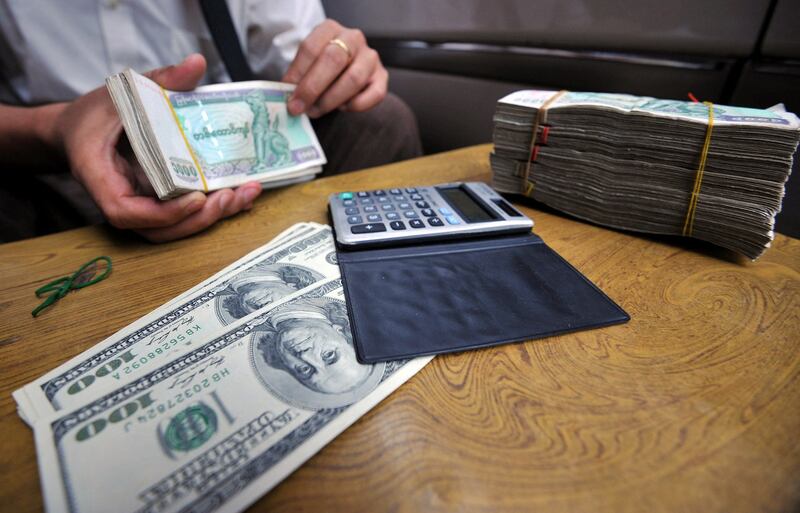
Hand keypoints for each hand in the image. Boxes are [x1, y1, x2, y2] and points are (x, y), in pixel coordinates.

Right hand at [53, 54, 261, 241]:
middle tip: (231, 196)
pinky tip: (240, 198)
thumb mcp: (121, 93)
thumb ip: (160, 80)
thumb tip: (196, 63)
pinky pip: (181, 218)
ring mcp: (139, 206)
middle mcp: (120, 199)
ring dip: (211, 219)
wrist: (80, 131)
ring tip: (242, 196)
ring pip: (173, 229)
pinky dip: (211, 212)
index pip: (125, 212)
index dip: (162, 213)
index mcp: (100, 177)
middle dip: (198, 219)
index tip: (194, 199)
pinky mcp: (156, 205)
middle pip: (158, 229)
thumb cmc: (94, 114)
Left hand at [283, 19, 387, 117]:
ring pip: (353, 79)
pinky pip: (373, 95)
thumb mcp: (308, 65)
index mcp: (330, 29)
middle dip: (313, 88)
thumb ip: (299, 77)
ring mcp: (370, 57)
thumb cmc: (323, 68)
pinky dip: (354, 106)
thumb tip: (289, 98)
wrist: (346, 69)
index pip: (311, 48)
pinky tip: (342, 107)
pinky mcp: (382, 77)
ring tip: (316, 111)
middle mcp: (353, 38)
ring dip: (331, 100)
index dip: (298, 74)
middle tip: (299, 108)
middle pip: (334, 60)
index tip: (288, 96)